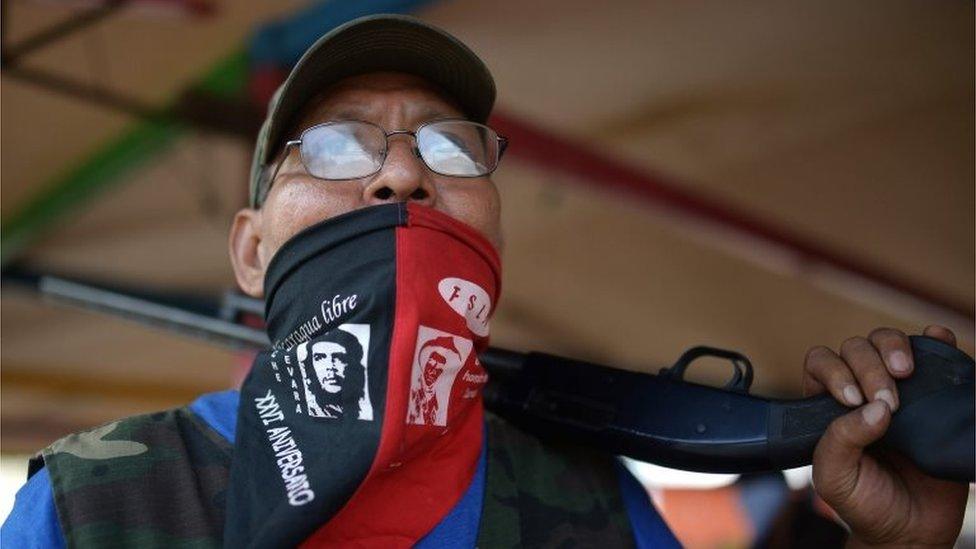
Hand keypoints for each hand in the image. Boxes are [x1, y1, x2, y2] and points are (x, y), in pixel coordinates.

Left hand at [803, 325, 968, 546]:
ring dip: (894, 347)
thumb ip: (840, 441)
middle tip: (890, 402)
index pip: (821, 363)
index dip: (834, 371)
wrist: (912, 529)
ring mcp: (897, 388)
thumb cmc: (864, 501)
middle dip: (869, 367)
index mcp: (826, 405)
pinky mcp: (932, 393)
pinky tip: (936, 338)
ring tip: (906, 373)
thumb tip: (873, 408)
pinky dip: (934, 340)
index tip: (853, 399)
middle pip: (855, 348)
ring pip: (886, 343)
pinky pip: (933, 353)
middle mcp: (859, 389)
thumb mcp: (835, 477)